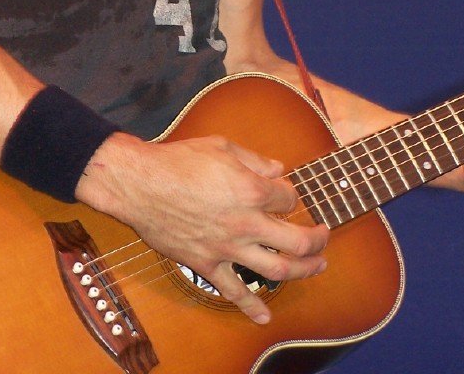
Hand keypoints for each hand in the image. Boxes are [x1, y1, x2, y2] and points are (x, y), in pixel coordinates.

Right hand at [77, 132, 329, 323]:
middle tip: (323, 236)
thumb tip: (277, 168)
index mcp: (252, 190)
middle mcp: (246, 222)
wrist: (140, 184)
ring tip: (317, 266)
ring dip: (304, 271)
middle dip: (317, 240)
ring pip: (278, 269)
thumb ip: (254, 159)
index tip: (284, 193)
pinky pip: (233, 291)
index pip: (288, 198)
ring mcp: (228, 247)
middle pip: (297, 241)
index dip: (290, 194)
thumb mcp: (221, 146)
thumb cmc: (179, 160)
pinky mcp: (207, 263)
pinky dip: (251, 306)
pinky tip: (265, 317)